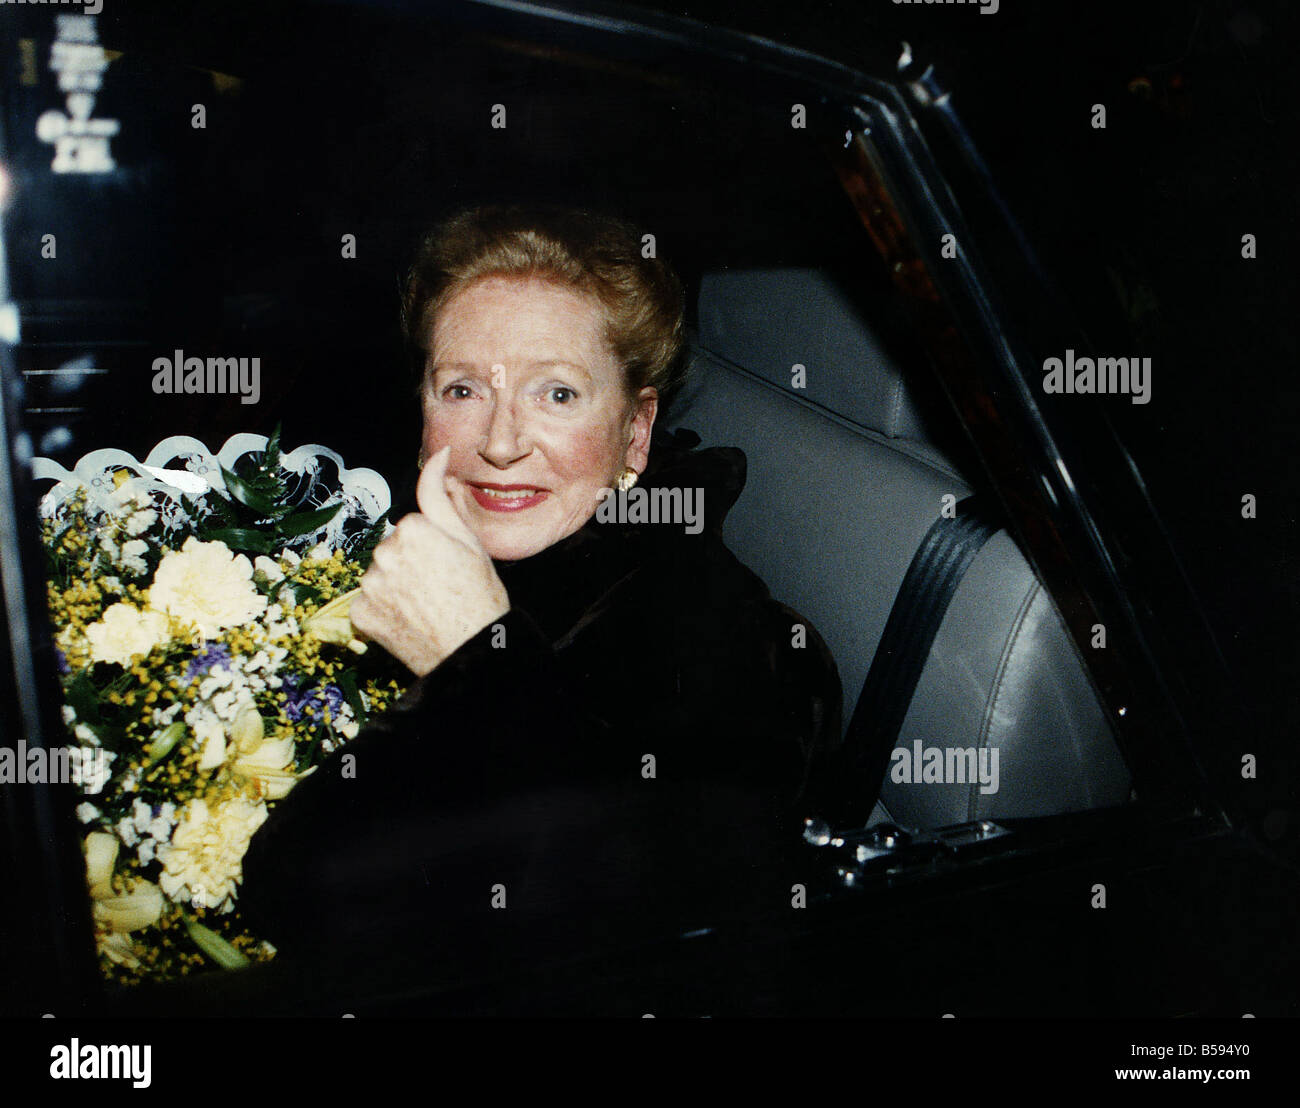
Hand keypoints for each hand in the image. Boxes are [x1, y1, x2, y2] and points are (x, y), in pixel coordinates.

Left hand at [350, 446, 509, 675]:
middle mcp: (384, 552)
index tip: (449, 565)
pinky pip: (368, 602)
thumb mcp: (468, 540)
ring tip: (425, 605)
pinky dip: (384, 610)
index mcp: (412, 528)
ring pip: (380, 573)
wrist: (471, 651)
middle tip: (440, 586)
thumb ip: (441, 495)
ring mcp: (369, 585)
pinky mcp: (359, 613)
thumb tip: (439, 454)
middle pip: (394, 548)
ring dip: (396, 585)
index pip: (413, 526)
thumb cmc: (479, 596)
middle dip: (411, 562)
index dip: (434, 545)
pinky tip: (407, 619)